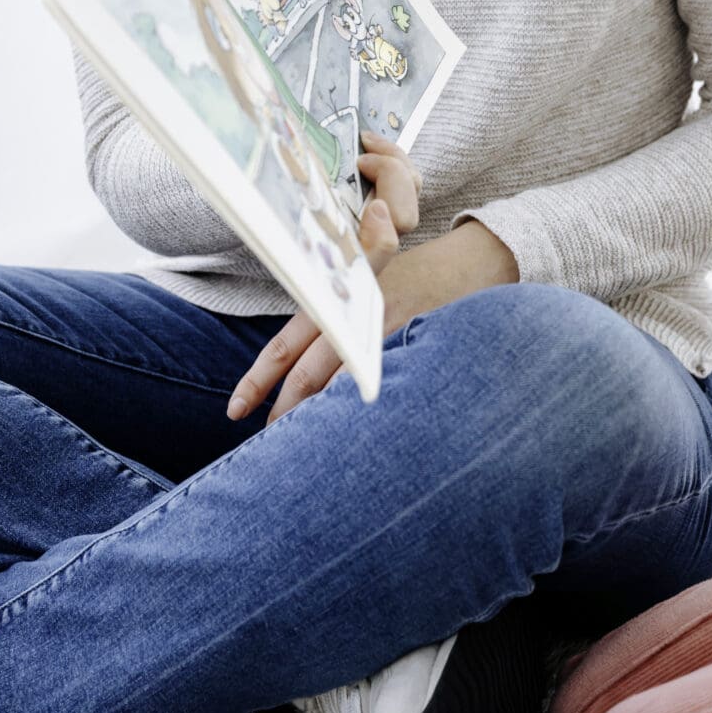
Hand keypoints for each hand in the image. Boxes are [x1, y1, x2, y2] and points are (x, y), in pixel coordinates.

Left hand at [225, 134, 517, 425]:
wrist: (475, 260)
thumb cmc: (418, 274)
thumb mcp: (367, 280)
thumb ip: (334, 315)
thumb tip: (300, 364)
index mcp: (335, 297)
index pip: (284, 346)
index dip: (258, 381)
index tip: (236, 410)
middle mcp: (354, 315)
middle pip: (307, 375)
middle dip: (284, 412)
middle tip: (268, 442)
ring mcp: (387, 333)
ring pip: (340, 387)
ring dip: (319, 420)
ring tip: (304, 452)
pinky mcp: (417, 347)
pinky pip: (381, 387)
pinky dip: (361, 412)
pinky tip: (353, 436)